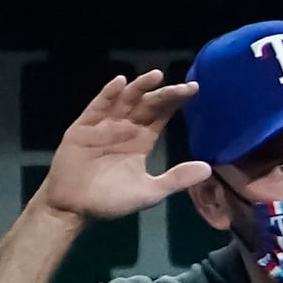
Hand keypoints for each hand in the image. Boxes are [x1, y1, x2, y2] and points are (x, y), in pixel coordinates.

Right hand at [30, 72, 211, 223]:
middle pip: (148, 104)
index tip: (194, 89)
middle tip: (184, 86)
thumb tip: (208, 169)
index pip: (162, 114)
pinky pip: (98, 105)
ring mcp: (105, 124)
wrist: (74, 206)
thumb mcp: (149, 191)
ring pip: (125, 99)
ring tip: (156, 76)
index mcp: (141, 140)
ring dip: (140, 87)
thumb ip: (176, 179)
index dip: (176, 101)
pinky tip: (121, 82)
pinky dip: (109, 94)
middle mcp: (126, 127)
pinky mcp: (85, 125)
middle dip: (165, 94)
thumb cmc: (110, 200)